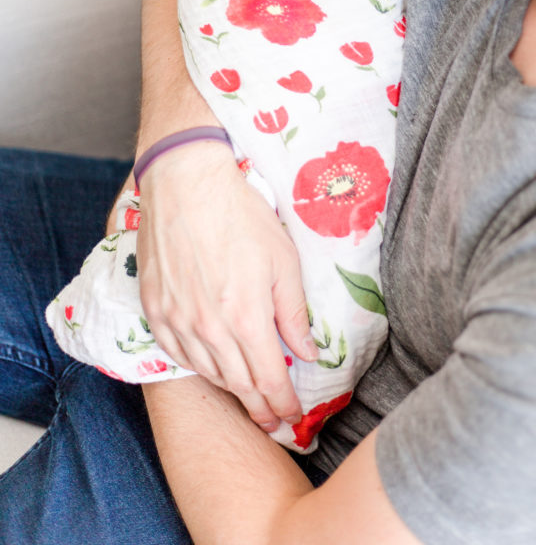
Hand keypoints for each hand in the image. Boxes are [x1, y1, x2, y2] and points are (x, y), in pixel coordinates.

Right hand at [136, 140, 316, 429]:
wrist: (185, 184)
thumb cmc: (240, 215)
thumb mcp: (282, 260)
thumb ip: (294, 312)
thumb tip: (308, 352)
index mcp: (246, 317)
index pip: (268, 379)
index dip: (283, 404)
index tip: (294, 416)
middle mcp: (208, 328)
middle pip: (238, 384)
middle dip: (260, 408)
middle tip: (274, 422)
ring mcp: (177, 321)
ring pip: (208, 373)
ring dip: (231, 390)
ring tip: (248, 398)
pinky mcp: (155, 309)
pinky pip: (177, 354)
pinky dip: (199, 367)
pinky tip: (211, 368)